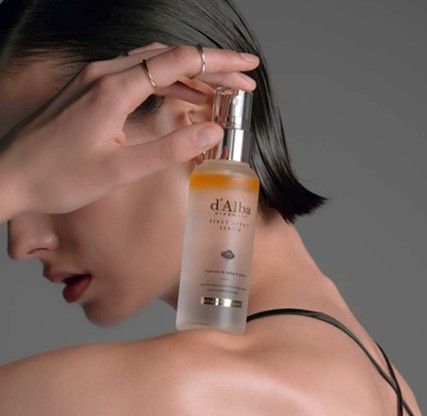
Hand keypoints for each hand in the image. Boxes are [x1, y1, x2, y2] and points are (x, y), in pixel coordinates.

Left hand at [0, 42, 259, 216]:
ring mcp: (94, 79)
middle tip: (242, 81)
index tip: (249, 69)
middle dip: (211, 67)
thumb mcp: (121, 169)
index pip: (180, 63)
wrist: (10, 177)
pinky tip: (179, 97)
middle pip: (169, 57)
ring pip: (152, 64)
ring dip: (188, 75)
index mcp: (114, 89)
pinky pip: (135, 75)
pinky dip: (164, 83)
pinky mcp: (89, 90)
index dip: (220, 64)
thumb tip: (212, 130)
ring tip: (219, 91)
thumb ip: (169, 148)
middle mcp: (105, 73)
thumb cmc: (60, 177)